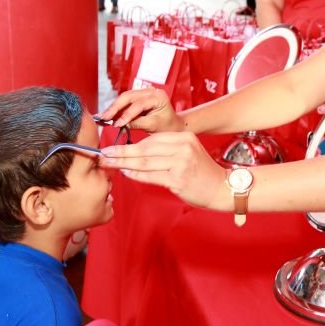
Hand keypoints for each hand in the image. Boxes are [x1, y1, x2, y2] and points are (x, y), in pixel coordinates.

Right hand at [96, 88, 183, 132]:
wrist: (172, 125)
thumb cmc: (167, 126)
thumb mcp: (154, 126)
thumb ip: (138, 123)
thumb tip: (120, 124)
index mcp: (158, 96)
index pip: (139, 104)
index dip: (127, 114)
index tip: (117, 123)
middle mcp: (150, 91)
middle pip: (128, 96)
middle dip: (115, 107)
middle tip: (104, 118)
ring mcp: (143, 92)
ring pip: (124, 98)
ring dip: (113, 107)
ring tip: (102, 117)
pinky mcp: (137, 97)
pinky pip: (124, 101)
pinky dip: (116, 108)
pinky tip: (107, 115)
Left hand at [100, 132, 228, 209]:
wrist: (222, 188)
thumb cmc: (202, 173)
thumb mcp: (188, 153)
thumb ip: (167, 150)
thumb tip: (137, 152)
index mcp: (184, 137)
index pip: (150, 140)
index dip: (129, 143)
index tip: (112, 147)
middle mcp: (182, 147)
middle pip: (144, 148)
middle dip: (120, 152)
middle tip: (102, 154)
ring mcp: (181, 162)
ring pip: (144, 161)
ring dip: (123, 162)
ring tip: (107, 163)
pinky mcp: (178, 179)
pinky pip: (151, 175)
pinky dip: (135, 174)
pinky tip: (124, 172)